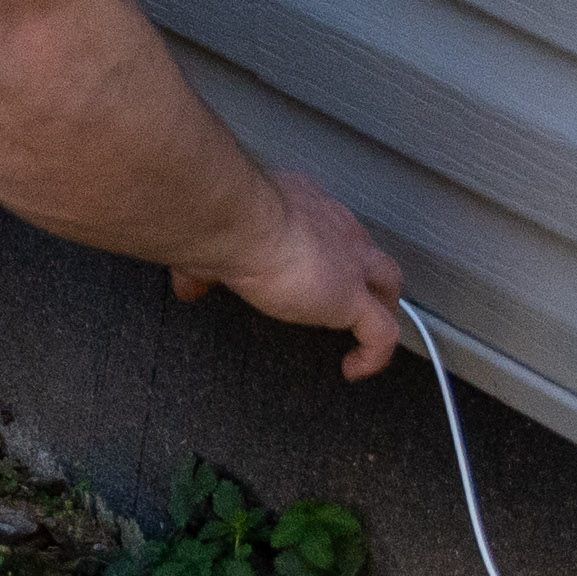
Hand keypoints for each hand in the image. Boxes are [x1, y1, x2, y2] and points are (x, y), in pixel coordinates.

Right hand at [171, 167, 407, 379]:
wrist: (240, 223)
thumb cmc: (224, 222)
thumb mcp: (210, 246)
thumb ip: (203, 268)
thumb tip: (188, 285)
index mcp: (303, 206)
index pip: (326, 227)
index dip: (324, 251)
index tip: (308, 272)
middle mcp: (335, 227)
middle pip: (368, 251)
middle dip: (367, 276)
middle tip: (355, 302)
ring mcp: (351, 263)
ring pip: (387, 284)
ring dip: (381, 309)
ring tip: (367, 337)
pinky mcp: (354, 298)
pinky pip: (381, 333)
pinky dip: (373, 355)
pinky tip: (355, 369)